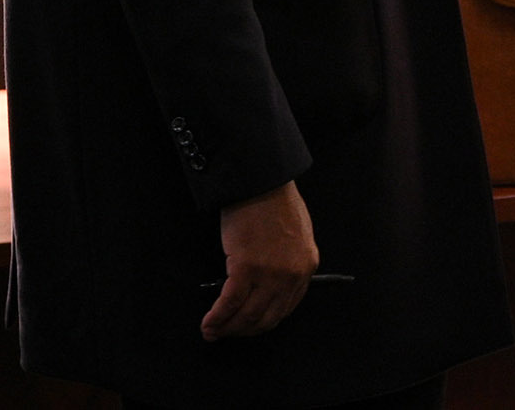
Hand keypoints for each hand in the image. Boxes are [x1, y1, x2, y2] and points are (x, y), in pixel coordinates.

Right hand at [202, 181, 317, 340]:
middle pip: (266, 317)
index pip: (286, 308)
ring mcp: (269, 274)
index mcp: (306, 266)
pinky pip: (229, 303)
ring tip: (212, 332)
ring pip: (247, 315)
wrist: (263, 180)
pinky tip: (208, 323)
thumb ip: (288, 260)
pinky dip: (217, 317)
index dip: (264, 322)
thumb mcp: (296, 234)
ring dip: (227, 328)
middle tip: (227, 334)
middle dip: (244, 331)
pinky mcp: (246, 268)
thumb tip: (268, 283)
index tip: (249, 326)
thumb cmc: (275, 199)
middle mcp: (291, 276)